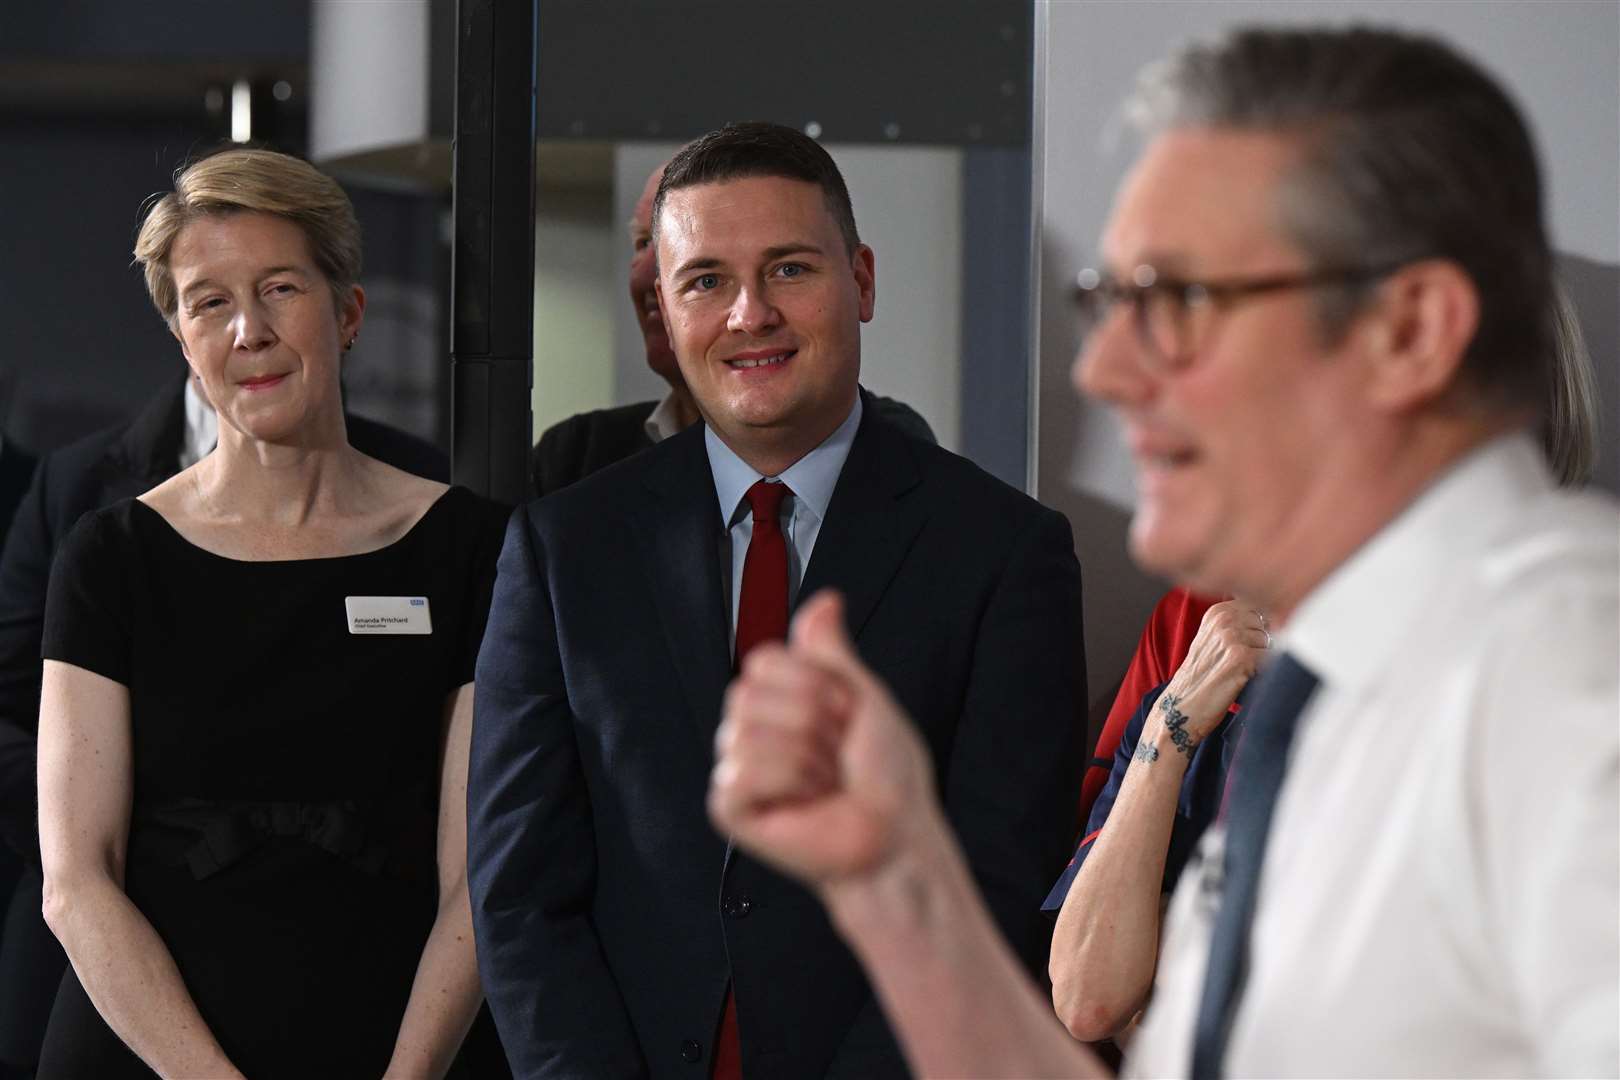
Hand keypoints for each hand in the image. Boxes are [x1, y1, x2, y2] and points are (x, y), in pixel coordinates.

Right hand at [708, 590, 935, 888]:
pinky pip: (742, 771)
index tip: (843, 713)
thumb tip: (825, 602)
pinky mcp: (730, 806)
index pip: (763, 658)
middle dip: (812, 720)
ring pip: (748, 731)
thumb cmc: (885, 775)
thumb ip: (832, 651)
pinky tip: (804, 802)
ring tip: (823, 781)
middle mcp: (751, 728)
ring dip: (806, 758)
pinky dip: (787, 784)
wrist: (894, 831)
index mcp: (779, 699)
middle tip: (835, 752)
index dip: (814, 683)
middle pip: (750, 690)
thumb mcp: (865, 695)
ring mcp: (737, 767)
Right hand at [1154, 600, 1268, 747]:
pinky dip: (1263, 672)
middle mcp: (1224, 620)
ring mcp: (1232, 636)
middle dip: (1262, 644)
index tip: (1246, 646)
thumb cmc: (1202, 678)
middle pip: (1268, 625)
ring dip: (1262, 659)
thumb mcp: (1214, 640)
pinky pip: (1271, 659)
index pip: (1260, 609)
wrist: (1182, 706)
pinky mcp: (1241, 656)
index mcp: (1218, 612)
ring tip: (1241, 672)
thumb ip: (1239, 624)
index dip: (1260, 630)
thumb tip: (1277, 619)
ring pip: (1272, 642)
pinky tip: (1244, 680)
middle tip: (1241, 663)